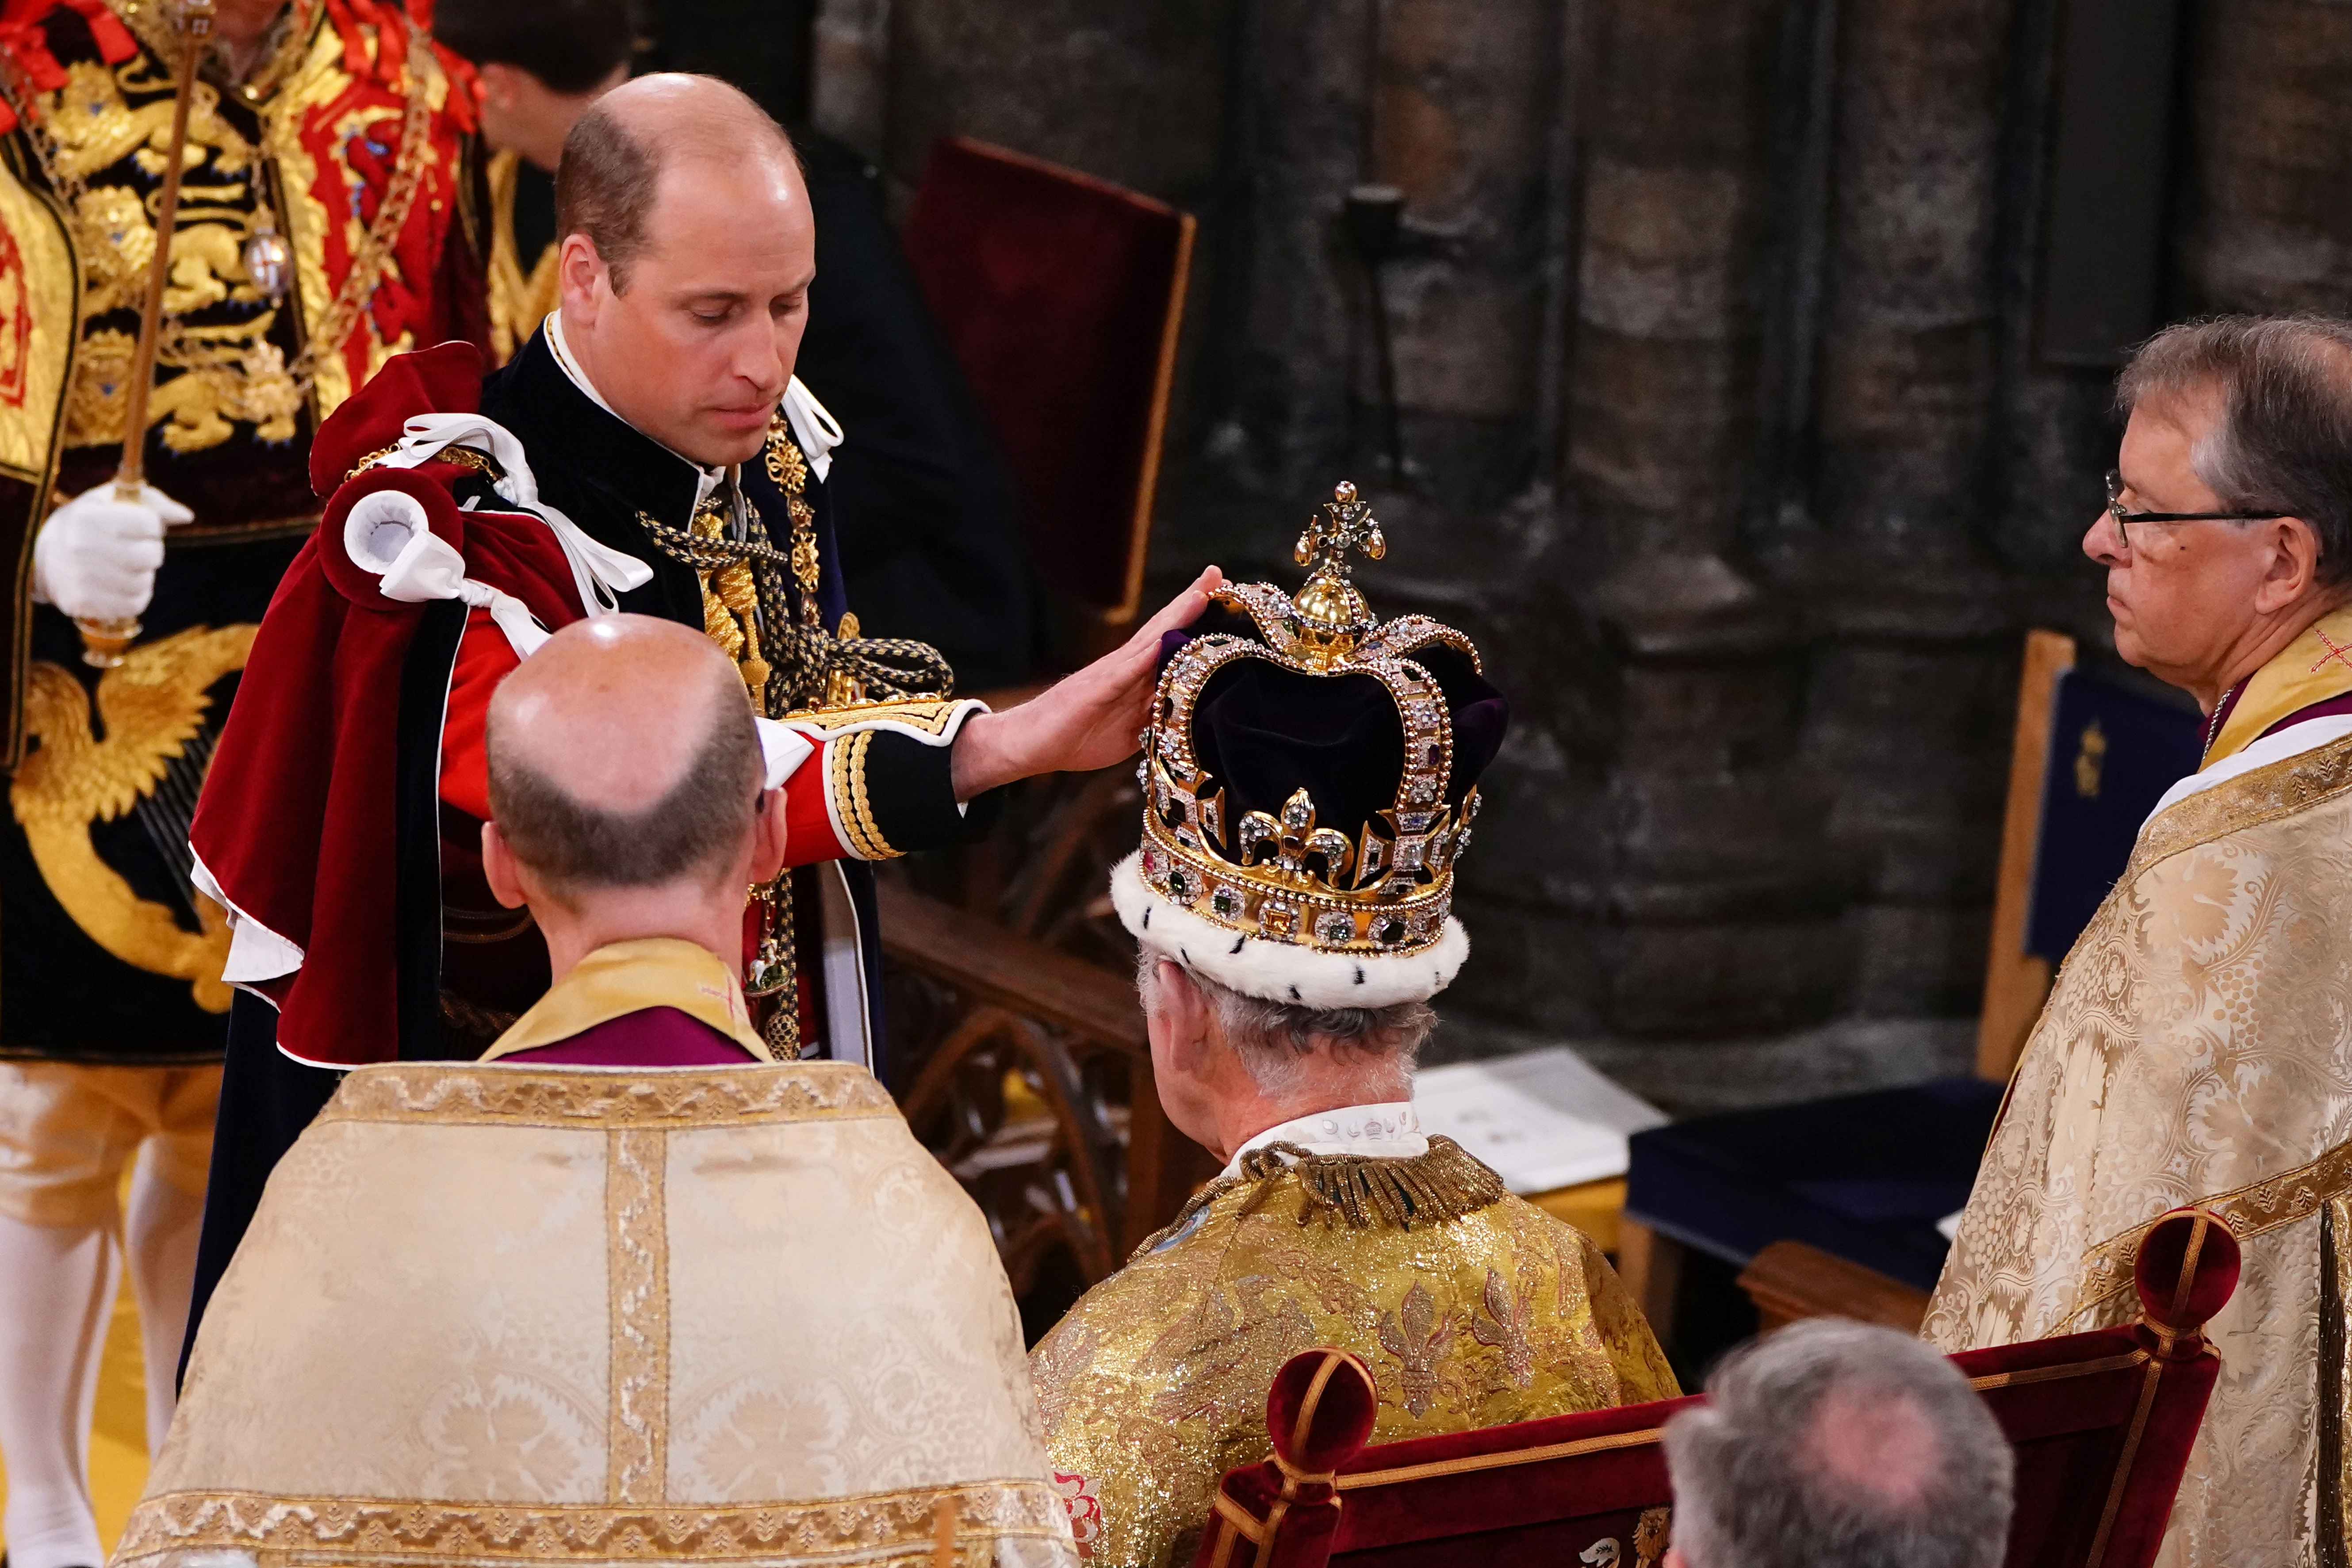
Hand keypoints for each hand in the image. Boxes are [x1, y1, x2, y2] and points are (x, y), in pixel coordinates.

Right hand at [31, 482, 192, 622]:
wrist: (44, 556)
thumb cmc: (89, 523)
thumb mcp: (112, 501)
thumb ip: (153, 503)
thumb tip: (186, 517)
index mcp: (89, 517)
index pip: (149, 524)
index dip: (150, 526)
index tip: (136, 526)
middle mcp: (82, 548)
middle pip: (151, 556)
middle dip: (150, 552)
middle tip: (133, 549)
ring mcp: (81, 578)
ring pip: (144, 582)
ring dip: (142, 575)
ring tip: (123, 567)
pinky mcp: (84, 604)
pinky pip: (133, 605)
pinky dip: (134, 597)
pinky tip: (119, 586)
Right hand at [951, 566, 1224, 799]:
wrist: (1027, 745)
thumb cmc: (1074, 738)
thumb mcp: (1128, 733)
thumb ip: (1153, 718)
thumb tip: (1184, 711)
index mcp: (1131, 677)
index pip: (1167, 642)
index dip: (1192, 619)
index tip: (1219, 595)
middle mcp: (1122, 667)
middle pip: (1163, 629)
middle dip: (1191, 601)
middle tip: (1217, 573)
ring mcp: (1108, 674)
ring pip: (1150, 640)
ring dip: (1177, 615)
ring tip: (1202, 591)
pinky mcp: (1094, 689)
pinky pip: (1127, 670)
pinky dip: (1149, 653)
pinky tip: (1168, 637)